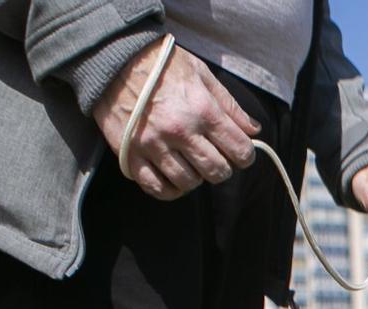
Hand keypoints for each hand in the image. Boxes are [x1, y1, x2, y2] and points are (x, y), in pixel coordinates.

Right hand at [93, 38, 257, 200]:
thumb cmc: (162, 65)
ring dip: (195, 178)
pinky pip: (156, 188)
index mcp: (203, 110)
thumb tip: (253, 130)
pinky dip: (169, 189)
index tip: (238, 152)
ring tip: (190, 162)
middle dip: (221, 168)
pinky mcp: (131, 155)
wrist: (114, 58)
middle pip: (217, 172)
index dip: (244, 155)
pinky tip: (172, 177)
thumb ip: (230, 106)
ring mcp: (154, 145)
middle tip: (213, 156)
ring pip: (189, 183)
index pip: (240, 151)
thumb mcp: (202, 75)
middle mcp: (180, 131)